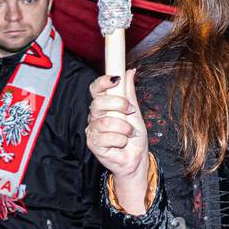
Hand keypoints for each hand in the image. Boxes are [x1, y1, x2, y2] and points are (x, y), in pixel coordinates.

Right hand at [86, 71, 148, 202]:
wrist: (136, 157)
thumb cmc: (133, 135)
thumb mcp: (134, 111)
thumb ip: (129, 92)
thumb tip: (129, 71)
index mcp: (103, 106)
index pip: (95, 90)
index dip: (102, 82)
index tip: (115, 80)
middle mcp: (94, 117)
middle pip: (99, 103)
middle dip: (119, 105)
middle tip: (130, 112)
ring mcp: (92, 131)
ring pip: (106, 122)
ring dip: (124, 127)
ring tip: (129, 133)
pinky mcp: (93, 144)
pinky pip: (108, 138)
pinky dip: (121, 140)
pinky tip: (122, 143)